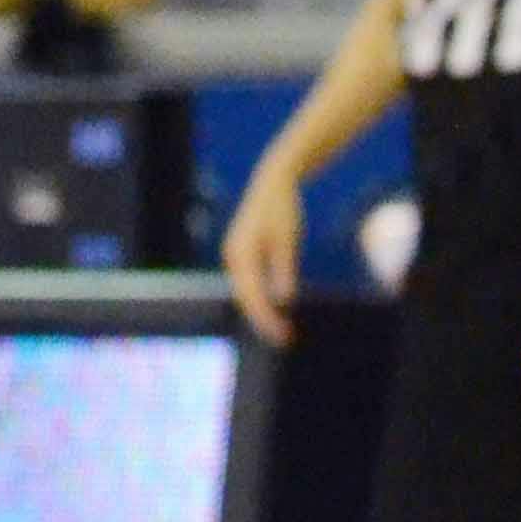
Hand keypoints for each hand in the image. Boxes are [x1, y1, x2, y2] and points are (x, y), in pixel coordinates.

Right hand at [222, 159, 304, 345]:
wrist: (274, 183)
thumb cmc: (283, 209)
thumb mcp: (288, 239)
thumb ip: (284, 270)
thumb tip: (283, 300)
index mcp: (241, 252)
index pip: (252, 296)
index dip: (266, 319)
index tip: (282, 335)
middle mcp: (232, 256)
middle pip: (244, 298)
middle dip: (263, 320)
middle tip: (285, 338)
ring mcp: (234, 255)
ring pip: (245, 292)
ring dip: (260, 312)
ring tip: (281, 329)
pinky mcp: (241, 255)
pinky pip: (247, 284)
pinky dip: (259, 299)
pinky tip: (274, 309)